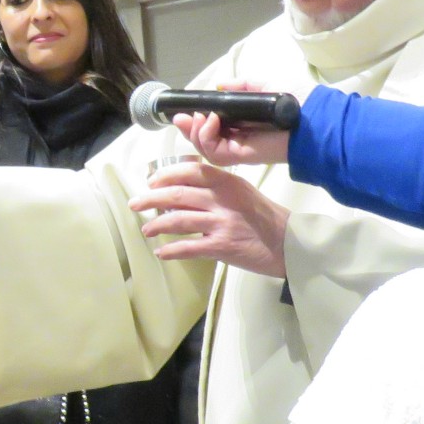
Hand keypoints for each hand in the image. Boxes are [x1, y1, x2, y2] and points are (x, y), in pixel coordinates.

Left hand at [130, 161, 291, 276]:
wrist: (289, 243)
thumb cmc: (263, 217)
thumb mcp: (242, 191)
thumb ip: (216, 186)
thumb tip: (181, 186)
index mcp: (227, 182)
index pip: (189, 171)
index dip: (165, 175)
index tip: (151, 182)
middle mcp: (222, 199)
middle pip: (177, 194)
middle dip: (151, 198)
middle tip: (135, 204)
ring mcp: (222, 223)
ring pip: (178, 219)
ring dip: (157, 224)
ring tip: (146, 229)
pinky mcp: (222, 246)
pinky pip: (189, 247)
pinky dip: (171, 250)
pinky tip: (162, 252)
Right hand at [172, 82, 291, 167]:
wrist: (313, 117)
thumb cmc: (293, 100)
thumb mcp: (263, 85)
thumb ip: (242, 86)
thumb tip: (219, 86)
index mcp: (244, 121)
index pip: (213, 125)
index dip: (197, 120)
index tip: (188, 110)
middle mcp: (238, 136)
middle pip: (204, 139)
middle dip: (189, 129)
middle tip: (180, 117)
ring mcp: (238, 148)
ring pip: (205, 148)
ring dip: (194, 133)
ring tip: (198, 118)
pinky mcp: (241, 157)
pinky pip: (215, 153)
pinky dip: (206, 138)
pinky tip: (209, 122)